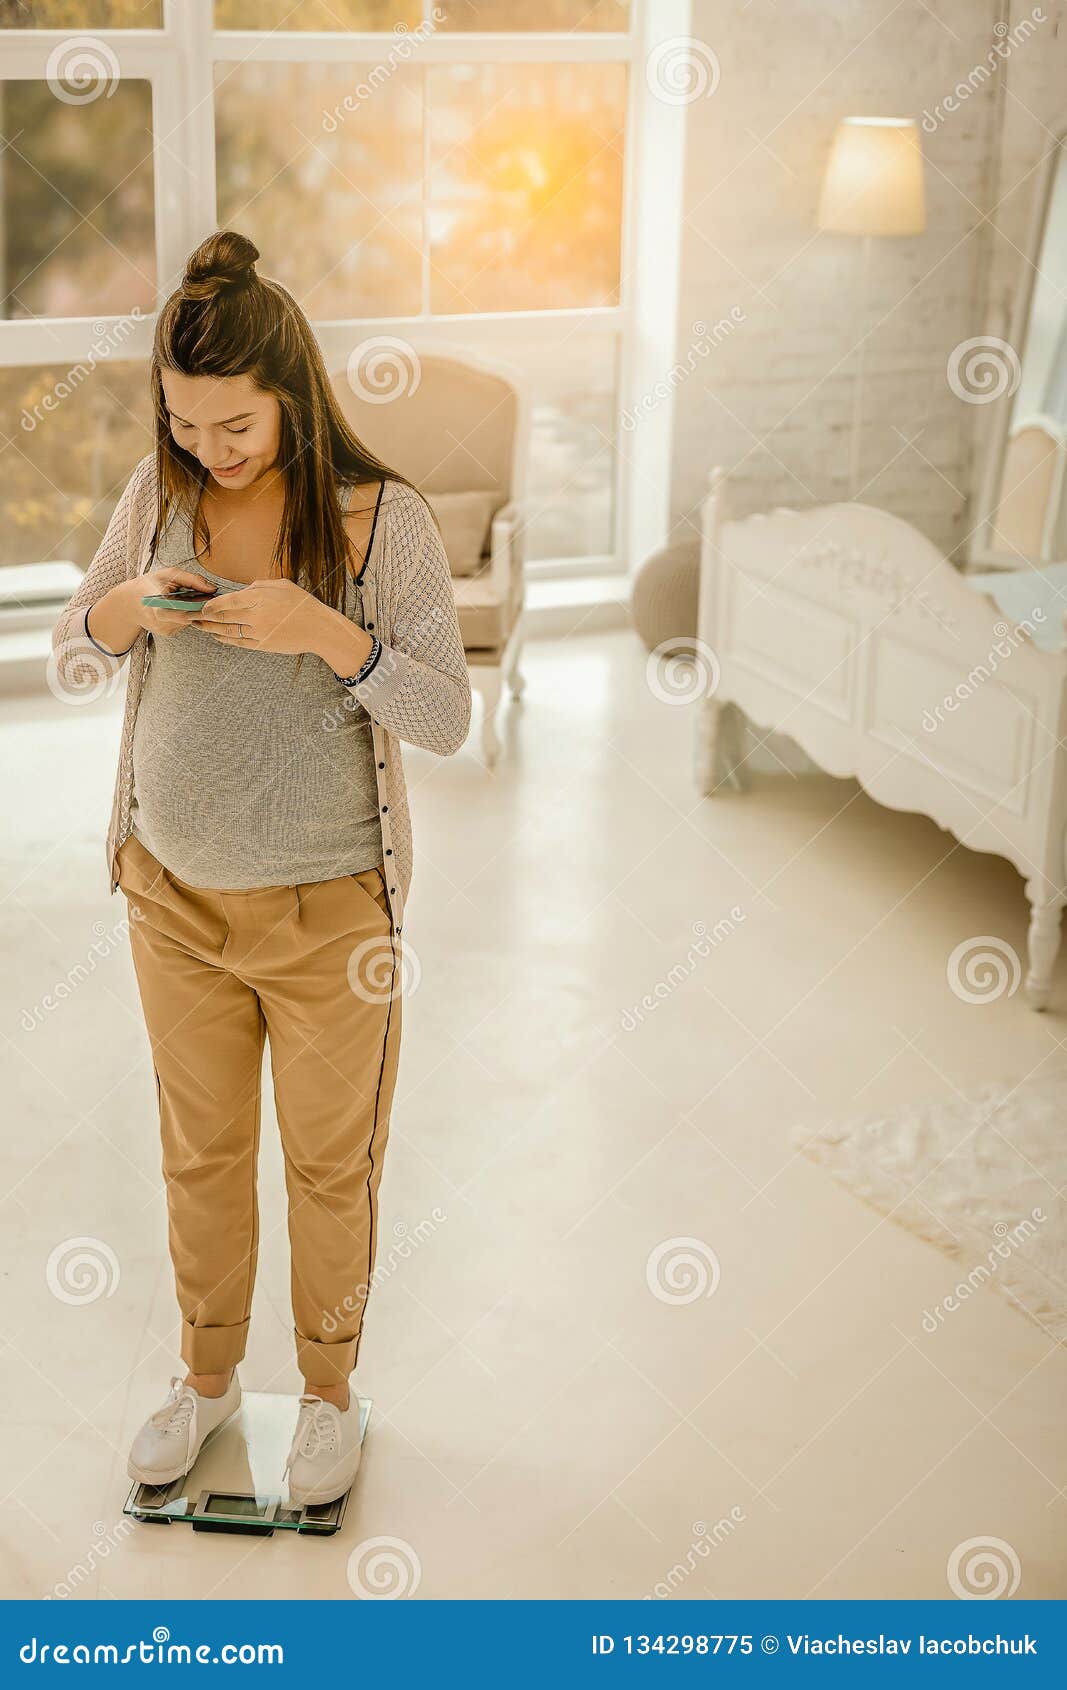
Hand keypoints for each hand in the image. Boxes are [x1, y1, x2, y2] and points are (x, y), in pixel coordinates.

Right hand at [129, 568, 215, 638]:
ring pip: (189, 621)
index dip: (198, 606)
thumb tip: (213, 589)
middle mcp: (160, 622)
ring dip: (193, 611)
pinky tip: (180, 606)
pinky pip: (184, 624)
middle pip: (190, 617)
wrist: (129, 602)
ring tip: (188, 598)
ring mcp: (164, 630)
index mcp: (158, 606)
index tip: (207, 597)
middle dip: (199, 606)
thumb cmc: (150, 584)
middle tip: (203, 595)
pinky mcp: (167, 633)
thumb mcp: (168, 574)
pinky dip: (186, 615)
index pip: (183, 612)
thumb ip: (192, 580)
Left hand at [191, 578, 329, 655]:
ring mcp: (258, 633)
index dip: (211, 604)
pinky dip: (225, 640)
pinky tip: (216, 636)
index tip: (201, 604)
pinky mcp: (262, 645)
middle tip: (190, 615)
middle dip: (203, 617)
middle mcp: (255, 616)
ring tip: (199, 626)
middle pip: (222, 617)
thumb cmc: (303, 604)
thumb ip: (259, 586)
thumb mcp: (282, 585)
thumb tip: (243, 591)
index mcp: (259, 598)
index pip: (227, 600)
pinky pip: (238, 643)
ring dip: (210, 629)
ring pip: (227, 631)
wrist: (319, 629)